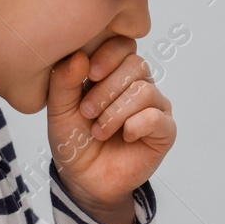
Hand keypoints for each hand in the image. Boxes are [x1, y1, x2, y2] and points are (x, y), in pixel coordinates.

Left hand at [46, 38, 174, 223]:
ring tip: (99, 130)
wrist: (83, 179)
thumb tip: (79, 56)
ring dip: (116, 112)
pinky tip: (124, 137)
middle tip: (87, 111)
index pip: (123, 45)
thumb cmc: (74, 139)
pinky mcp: (165, 131)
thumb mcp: (59, 109)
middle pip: (136, 65)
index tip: (88, 74)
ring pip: (145, 91)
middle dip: (107, 89)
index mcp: (114, 72)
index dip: (108, 55)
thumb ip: (63, 81)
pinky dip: (135, 126)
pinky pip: (157, 117)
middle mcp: (138, 84)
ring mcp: (155, 107)